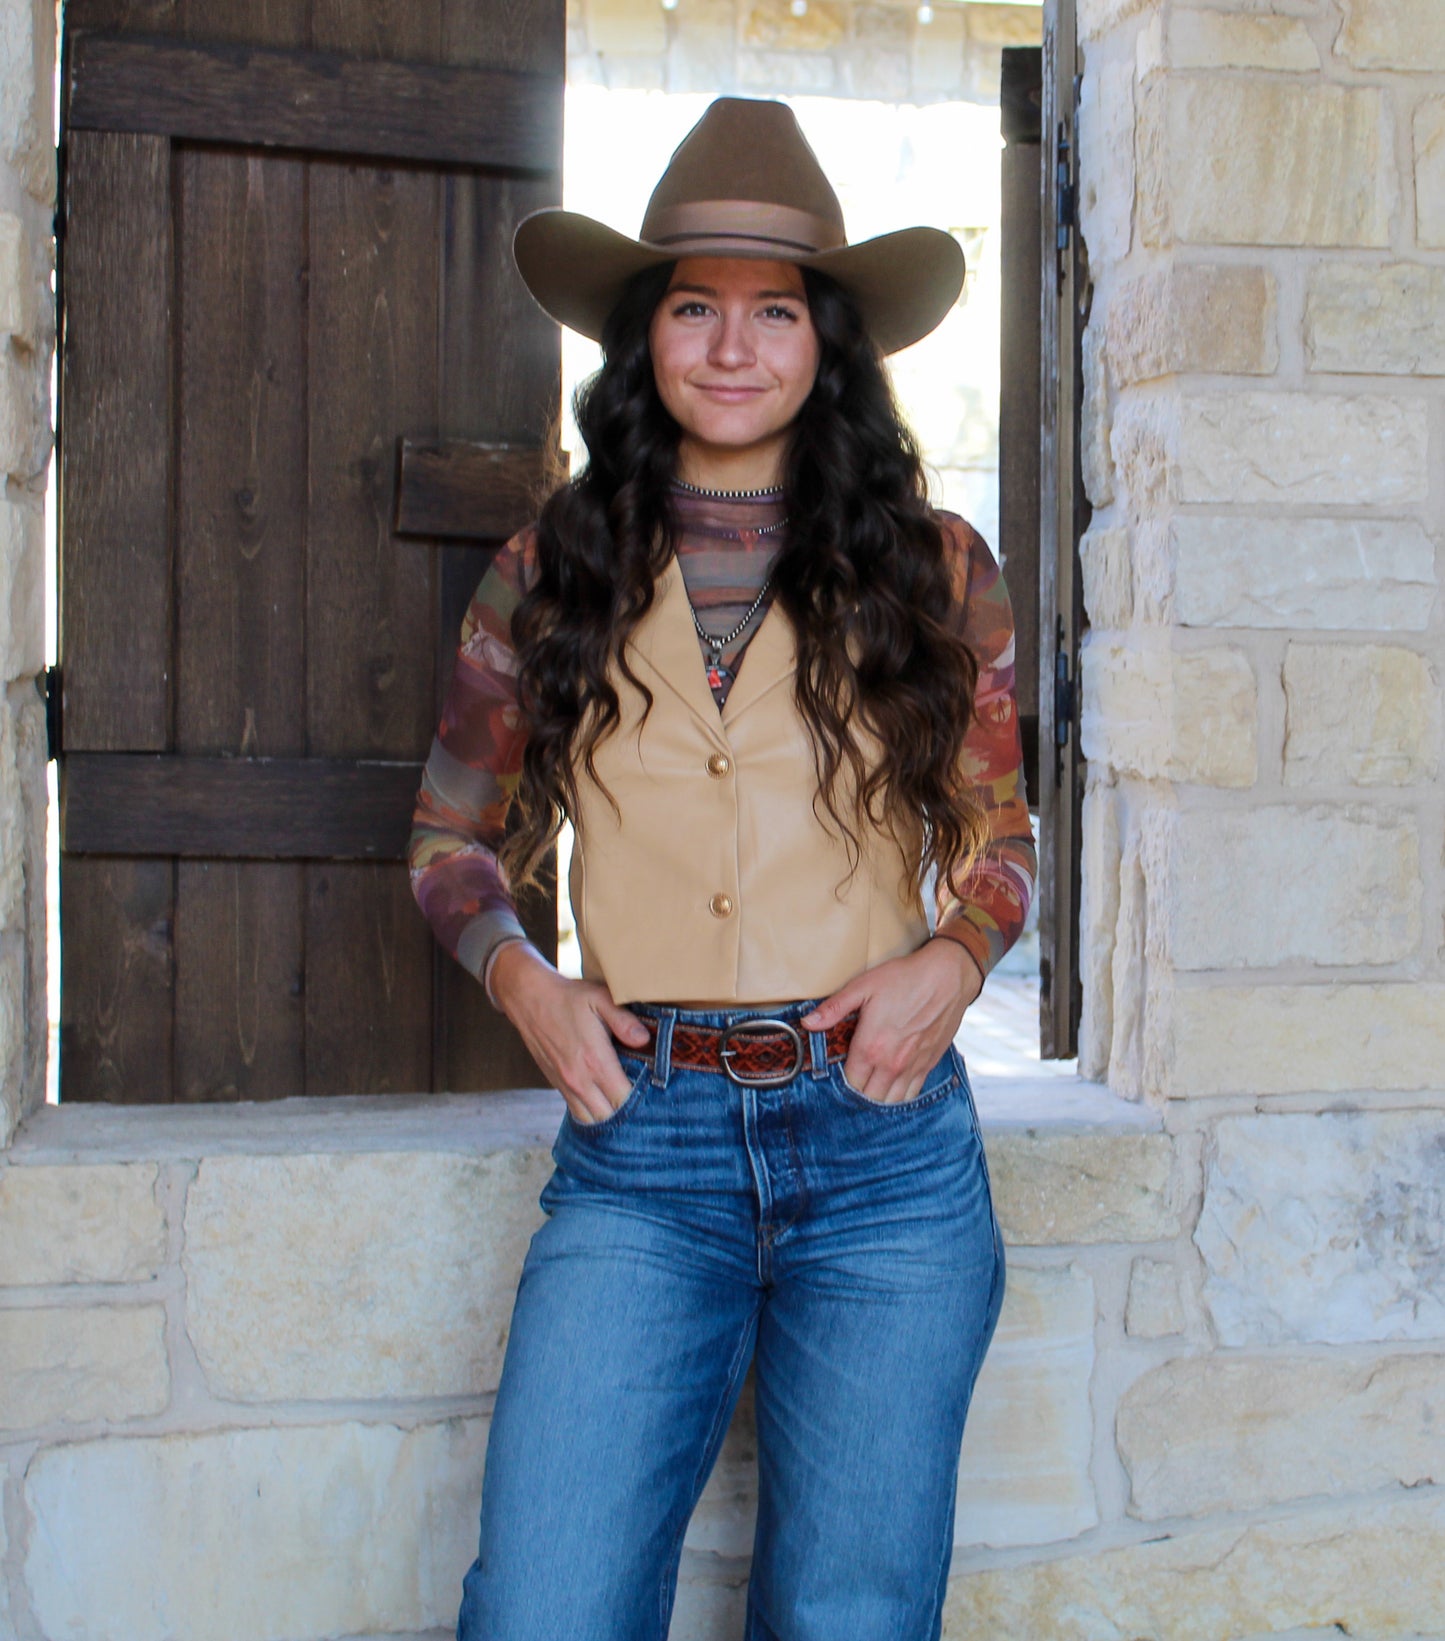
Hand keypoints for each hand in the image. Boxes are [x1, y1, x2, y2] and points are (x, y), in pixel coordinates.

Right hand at [489, 943, 651, 1124]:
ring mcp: (565, 1084)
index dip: (640, 1100)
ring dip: (608, 1116)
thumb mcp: (600, 999)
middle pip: (609, 1116)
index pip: (623, 1099)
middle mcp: (579, 1079)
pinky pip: (576, 1111)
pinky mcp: (555, 1084)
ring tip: (623, 1104)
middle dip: (627, 1112)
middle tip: (642, 1100)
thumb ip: (625, 1021)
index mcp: (594, 1061)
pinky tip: (603, 1100)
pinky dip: (591, 1112)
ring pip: (591, 1119)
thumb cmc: (568, 997)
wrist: (529, 998)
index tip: (652, 1091)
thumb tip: (644, 1040)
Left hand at [799, 938, 983, 1105]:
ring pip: (890, 1101)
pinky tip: (891, 1087)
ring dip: (878, 1098)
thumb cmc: (904, 978)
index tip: (837, 1072)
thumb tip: (807, 1023)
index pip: (850, 1083)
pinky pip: (912, 1094)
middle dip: (857, 1093)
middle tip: (851, 1080)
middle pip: (868, 1097)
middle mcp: (892, 1064)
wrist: (947, 976)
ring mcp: (912, 1067)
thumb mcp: (863, 986)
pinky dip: (899, 1096)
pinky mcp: (929, 1064)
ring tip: (869, 1086)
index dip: (840, 1082)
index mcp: (871, 1047)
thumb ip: (833, 1008)